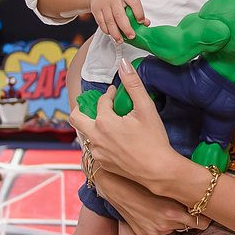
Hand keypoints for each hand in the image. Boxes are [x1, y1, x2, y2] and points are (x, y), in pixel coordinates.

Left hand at [69, 59, 177, 182]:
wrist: (158, 170)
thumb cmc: (154, 140)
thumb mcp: (146, 108)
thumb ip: (133, 84)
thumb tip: (123, 64)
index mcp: (104, 122)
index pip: (101, 101)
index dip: (109, 94)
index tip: (117, 93)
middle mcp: (95, 138)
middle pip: (76, 118)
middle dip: (82, 108)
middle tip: (96, 105)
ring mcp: (97, 152)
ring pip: (86, 134)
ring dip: (94, 125)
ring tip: (109, 122)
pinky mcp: (102, 164)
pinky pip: (95, 148)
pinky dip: (101, 140)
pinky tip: (115, 140)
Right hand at [88, 0, 148, 41]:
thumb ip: (136, 10)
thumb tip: (146, 23)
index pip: (134, 3)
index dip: (139, 13)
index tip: (142, 22)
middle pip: (120, 15)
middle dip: (126, 28)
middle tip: (131, 36)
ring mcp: (103, 4)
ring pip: (109, 21)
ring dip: (116, 33)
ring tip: (121, 40)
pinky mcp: (96, 10)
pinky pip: (101, 23)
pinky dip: (107, 30)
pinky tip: (112, 34)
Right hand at [92, 168, 208, 234]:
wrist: (115, 187)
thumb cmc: (142, 180)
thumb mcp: (166, 186)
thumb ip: (183, 192)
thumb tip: (199, 191)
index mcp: (173, 212)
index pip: (202, 223)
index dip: (205, 217)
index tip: (207, 211)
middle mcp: (166, 224)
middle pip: (188, 225)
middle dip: (189, 216)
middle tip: (188, 207)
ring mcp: (155, 231)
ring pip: (173, 227)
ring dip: (172, 220)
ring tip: (164, 206)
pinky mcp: (145, 234)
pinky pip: (158, 230)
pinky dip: (158, 224)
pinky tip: (152, 212)